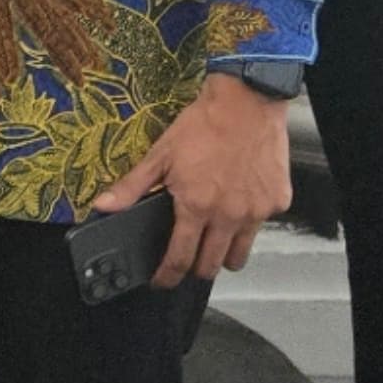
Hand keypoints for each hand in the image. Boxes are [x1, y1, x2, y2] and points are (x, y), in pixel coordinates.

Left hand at [93, 73, 292, 286]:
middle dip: (197, 268)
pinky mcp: (278, 201)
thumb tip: (105, 206)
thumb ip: (132, 187)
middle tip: (188, 259)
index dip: (168, 276)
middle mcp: (229, 215)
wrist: (247, 101)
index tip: (163, 281)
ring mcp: (256, 211)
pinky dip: (249, 222)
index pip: (180, 259)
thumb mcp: (160, 155)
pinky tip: (238, 205)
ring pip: (241, 253)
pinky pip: (262, 226)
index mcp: (197, 207)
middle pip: (212, 265)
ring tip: (213, 239)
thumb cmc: (205, 125)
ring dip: (225, 253)